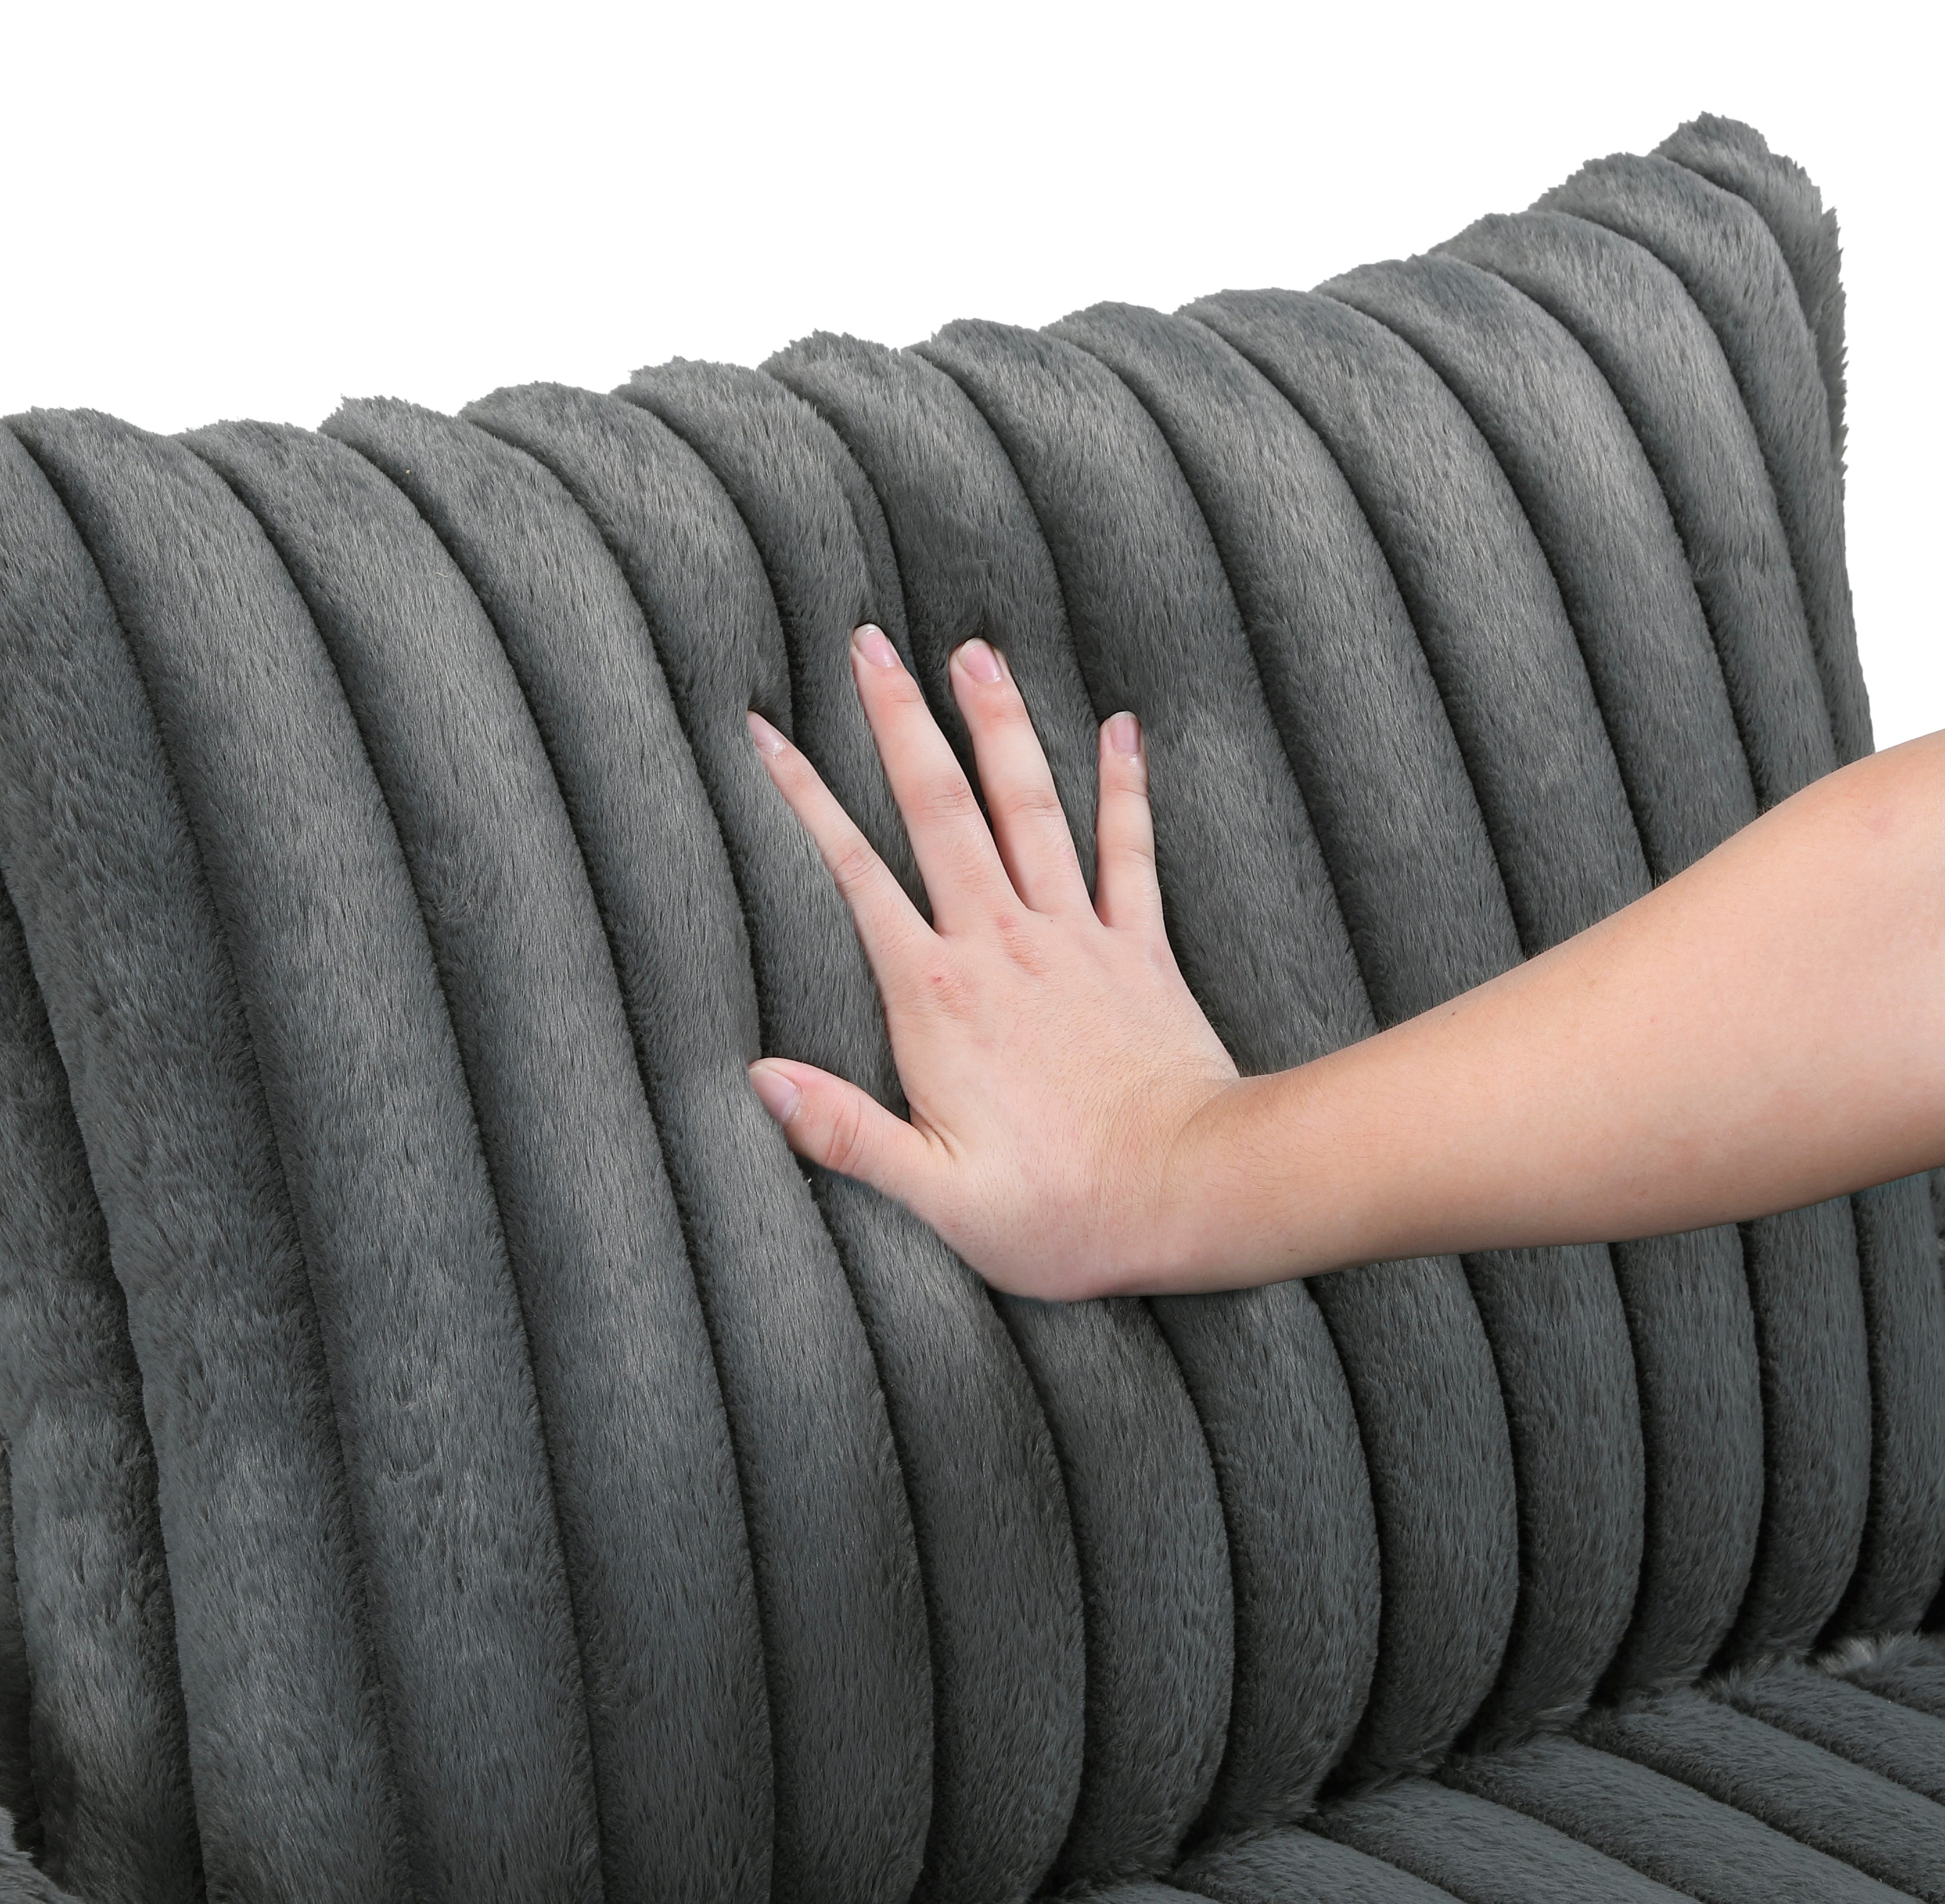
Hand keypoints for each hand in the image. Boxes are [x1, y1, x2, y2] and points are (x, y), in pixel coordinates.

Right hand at [746, 625, 1239, 1300]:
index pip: (855, 874)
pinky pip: (1130, 852)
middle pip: (940, 811)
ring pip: (1030, 809)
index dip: (804, 799)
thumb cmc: (1064, 1209)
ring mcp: (1077, 941)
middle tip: (869, 643)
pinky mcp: (1140, 953)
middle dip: (899, 722)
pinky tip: (1120, 728)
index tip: (764, 729)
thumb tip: (760, 1078)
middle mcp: (1002, 947)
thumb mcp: (936, 1193)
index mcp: (938, 998)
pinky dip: (1124, 788)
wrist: (1194, 1195)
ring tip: (973, 652)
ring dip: (999, 727)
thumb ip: (845, 1133)